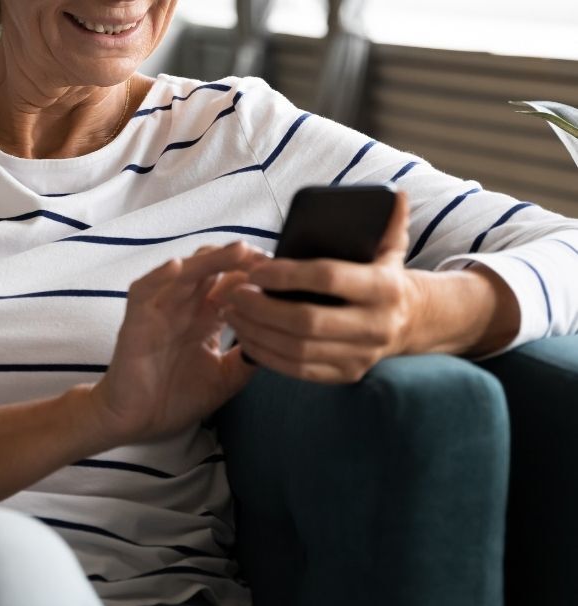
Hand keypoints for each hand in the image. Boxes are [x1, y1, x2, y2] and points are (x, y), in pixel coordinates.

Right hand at [87, 242, 267, 445]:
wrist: (136, 423)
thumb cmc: (175, 398)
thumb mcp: (224, 378)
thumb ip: (248, 357)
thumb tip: (283, 340)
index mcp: (206, 317)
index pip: (233, 283)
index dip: (256, 277)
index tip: (285, 277)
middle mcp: (184, 307)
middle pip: (213, 268)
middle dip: (241, 261)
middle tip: (269, 261)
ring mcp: (160, 310)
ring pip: (185, 272)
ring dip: (211, 259)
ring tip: (239, 251)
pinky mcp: (136, 320)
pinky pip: (144, 290)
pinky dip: (159, 277)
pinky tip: (178, 268)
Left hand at [219, 192, 420, 383]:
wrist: (410, 321)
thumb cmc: (385, 275)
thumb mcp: (391, 246)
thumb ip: (388, 220)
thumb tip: (395, 194)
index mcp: (384, 288)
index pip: (328, 278)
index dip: (287, 275)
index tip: (254, 271)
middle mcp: (375, 326)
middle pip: (307, 321)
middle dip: (263, 308)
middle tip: (234, 294)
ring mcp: (361, 355)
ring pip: (298, 350)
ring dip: (258, 332)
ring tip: (232, 314)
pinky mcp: (346, 375)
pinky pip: (298, 371)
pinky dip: (267, 356)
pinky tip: (246, 340)